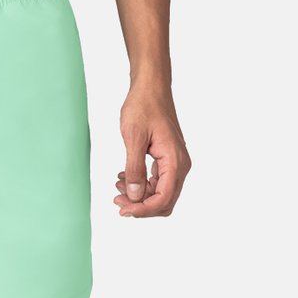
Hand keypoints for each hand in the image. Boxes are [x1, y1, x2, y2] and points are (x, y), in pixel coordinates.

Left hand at [114, 83, 191, 217]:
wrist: (151, 87)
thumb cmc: (143, 106)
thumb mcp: (133, 137)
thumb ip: (134, 168)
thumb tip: (134, 196)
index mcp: (175, 162)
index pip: (163, 199)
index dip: (143, 209)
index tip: (123, 209)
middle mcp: (180, 165)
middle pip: (164, 201)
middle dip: (141, 206)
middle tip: (117, 200)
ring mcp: (175, 162)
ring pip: (161, 192)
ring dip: (140, 195)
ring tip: (117, 187)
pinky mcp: (168, 158)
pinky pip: (158, 180)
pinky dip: (142, 184)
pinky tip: (124, 177)